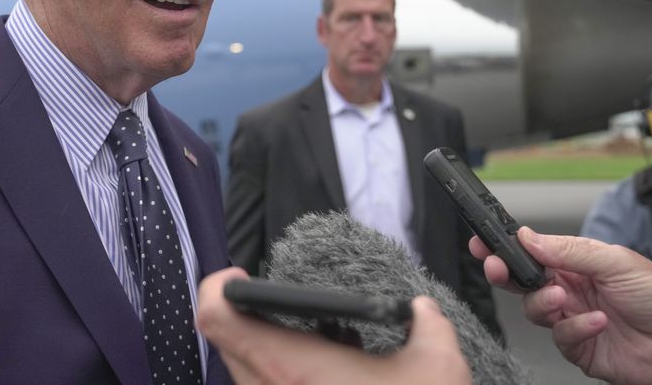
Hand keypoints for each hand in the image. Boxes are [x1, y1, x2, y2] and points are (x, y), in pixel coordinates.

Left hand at [197, 267, 469, 384]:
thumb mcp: (436, 371)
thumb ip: (428, 328)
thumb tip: (424, 310)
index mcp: (288, 368)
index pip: (215, 319)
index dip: (219, 288)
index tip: (243, 277)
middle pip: (228, 343)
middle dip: (250, 319)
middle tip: (286, 308)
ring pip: (245, 373)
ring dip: (270, 354)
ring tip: (316, 346)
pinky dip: (284, 378)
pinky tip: (327, 377)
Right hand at [470, 227, 651, 384]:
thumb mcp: (615, 261)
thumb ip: (569, 250)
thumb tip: (529, 237)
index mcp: (576, 263)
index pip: (532, 252)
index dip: (505, 247)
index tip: (482, 242)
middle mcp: (570, 290)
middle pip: (523, 281)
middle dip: (505, 273)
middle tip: (496, 268)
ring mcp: (572, 318)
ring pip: (535, 311)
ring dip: (544, 303)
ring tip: (564, 300)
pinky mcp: (580, 348)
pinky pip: (561, 338)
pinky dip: (575, 329)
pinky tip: (596, 322)